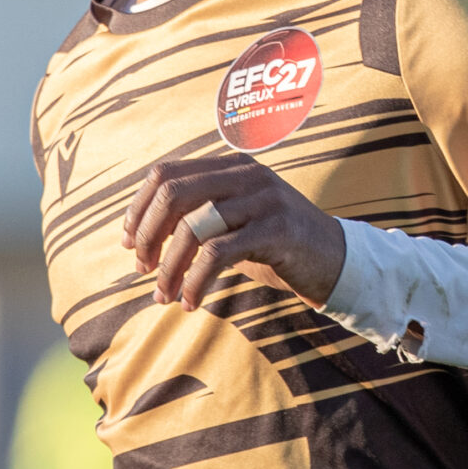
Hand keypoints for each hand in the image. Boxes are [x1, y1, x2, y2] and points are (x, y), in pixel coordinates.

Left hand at [123, 155, 348, 309]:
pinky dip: (196, 281)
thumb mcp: (233, 224)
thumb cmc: (276, 246)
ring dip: (170, 267)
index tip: (129, 243)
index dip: (138, 208)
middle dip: (148, 235)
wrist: (337, 261)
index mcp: (230, 167)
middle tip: (142, 269)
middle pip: (173, 193)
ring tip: (164, 296)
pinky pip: (219, 253)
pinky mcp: (277, 229)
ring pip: (193, 226)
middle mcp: (245, 174)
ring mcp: (263, 198)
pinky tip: (191, 302)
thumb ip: (195, 219)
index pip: (165, 173)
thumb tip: (139, 237)